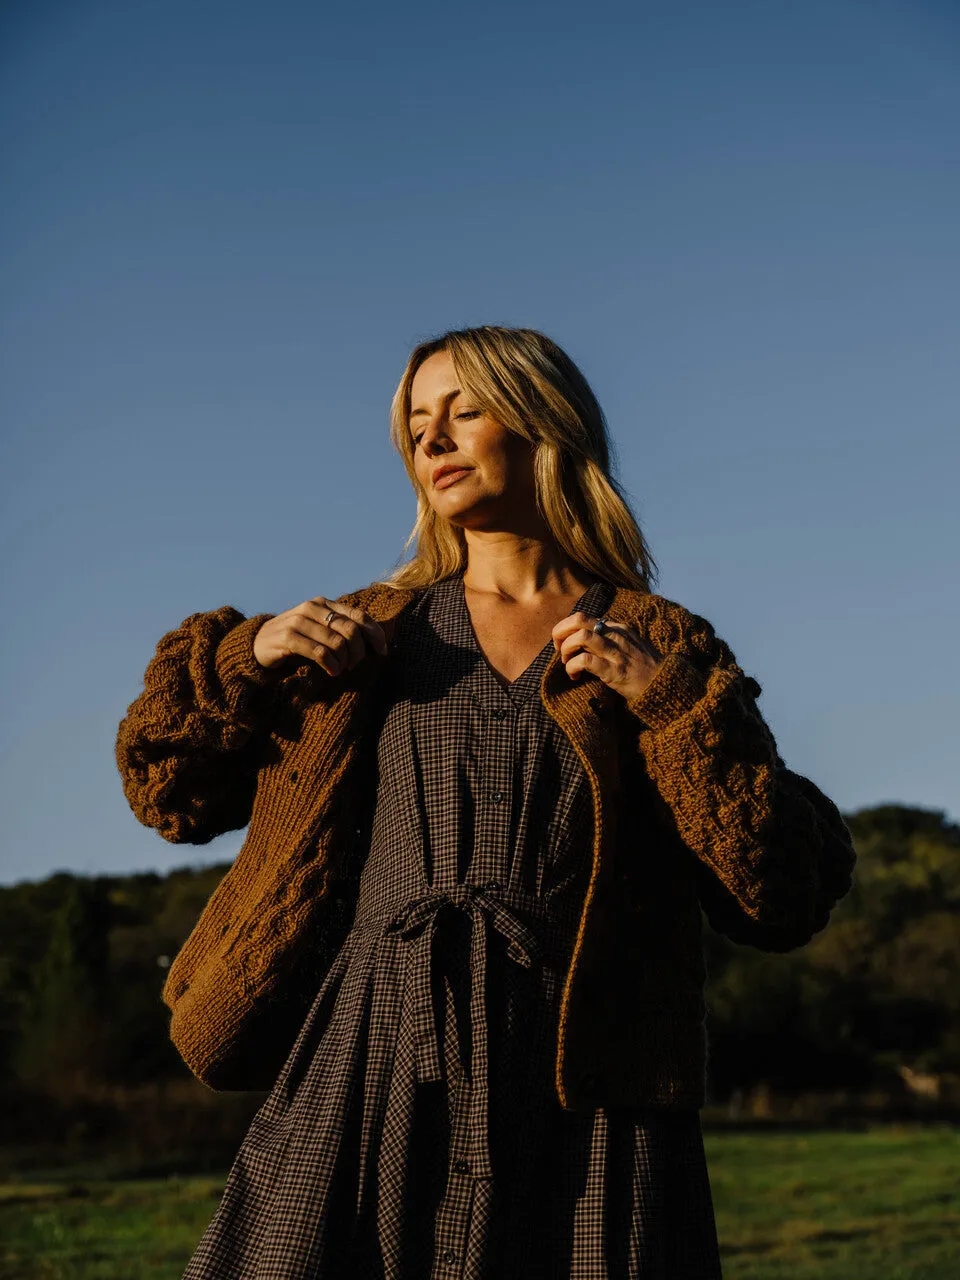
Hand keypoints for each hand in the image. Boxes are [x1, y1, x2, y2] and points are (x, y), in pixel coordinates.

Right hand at [253, 597, 394, 677]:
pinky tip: (331, 672)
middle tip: (354, 666)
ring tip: (340, 670)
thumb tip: (376, 641)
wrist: (257, 644)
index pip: (359, 615)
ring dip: (344, 661)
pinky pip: (319, 652)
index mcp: (324, 604)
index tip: (382, 652)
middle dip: (359, 652)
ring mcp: (299, 621)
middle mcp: (312, 608)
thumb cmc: (295, 641)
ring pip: (337, 642)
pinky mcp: (288, 637)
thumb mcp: (318, 631)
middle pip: (351, 630)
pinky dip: (330, 664)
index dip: (375, 634)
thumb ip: (340, 630)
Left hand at [551, 611, 662, 701]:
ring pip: (580, 637)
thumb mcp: (627, 644)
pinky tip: (574, 676)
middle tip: (558, 649)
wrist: (663, 684)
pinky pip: (585, 661)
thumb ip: (608, 639)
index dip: (566, 629)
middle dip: (560, 632)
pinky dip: (572, 667)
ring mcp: (615, 652)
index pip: (583, 617)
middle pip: (578, 619)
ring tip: (567, 663)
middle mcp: (615, 635)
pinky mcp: (614, 670)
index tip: (563, 644)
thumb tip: (582, 640)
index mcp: (617, 627)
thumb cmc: (642, 667)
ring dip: (566, 650)